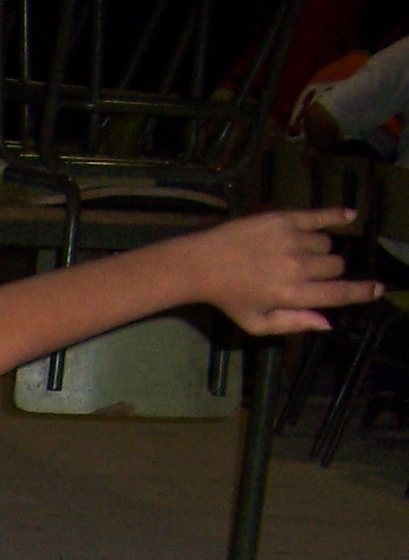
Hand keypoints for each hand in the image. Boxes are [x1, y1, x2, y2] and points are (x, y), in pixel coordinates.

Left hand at [181, 208, 384, 335]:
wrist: (202, 264)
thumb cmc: (230, 298)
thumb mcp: (257, 323)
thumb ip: (293, 323)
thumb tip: (328, 324)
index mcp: (291, 295)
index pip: (338, 294)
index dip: (362, 292)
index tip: (378, 289)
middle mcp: (297, 267)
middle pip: (336, 266)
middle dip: (327, 272)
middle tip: (303, 274)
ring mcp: (292, 240)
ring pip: (327, 244)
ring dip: (317, 251)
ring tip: (291, 256)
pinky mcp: (285, 219)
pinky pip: (322, 215)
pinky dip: (337, 216)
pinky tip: (349, 215)